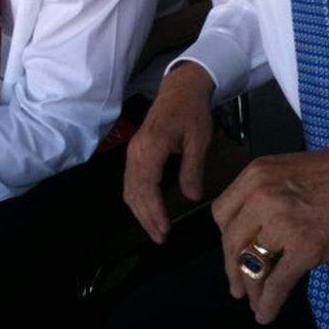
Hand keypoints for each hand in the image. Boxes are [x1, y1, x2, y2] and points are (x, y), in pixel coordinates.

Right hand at [124, 62, 214, 243]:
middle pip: (134, 192)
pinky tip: (148, 210)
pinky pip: (131, 181)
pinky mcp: (135, 153)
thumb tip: (191, 197)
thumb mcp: (199, 140)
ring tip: (155, 230)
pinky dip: (137, 199)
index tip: (164, 229)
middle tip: (160, 238)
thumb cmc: (192, 112)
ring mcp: (133, 152)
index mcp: (150, 148)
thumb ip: (192, 169)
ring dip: (140, 211)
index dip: (154, 211)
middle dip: (146, 217)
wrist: (180, 89)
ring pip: (130, 189)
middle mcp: (136, 152)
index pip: (147, 187)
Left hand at [211, 135, 328, 323]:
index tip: (233, 252)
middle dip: (233, 268)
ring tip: (254, 302)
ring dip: (251, 288)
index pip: (222, 214)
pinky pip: (277, 282)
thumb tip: (256, 229)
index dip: (226, 238)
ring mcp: (282, 222)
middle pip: (232, 242)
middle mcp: (261, 196)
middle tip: (237, 287)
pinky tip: (266, 313)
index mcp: (255, 175)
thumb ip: (267, 194)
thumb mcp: (289, 172)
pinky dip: (269, 303)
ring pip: (252, 264)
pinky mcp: (305, 247)